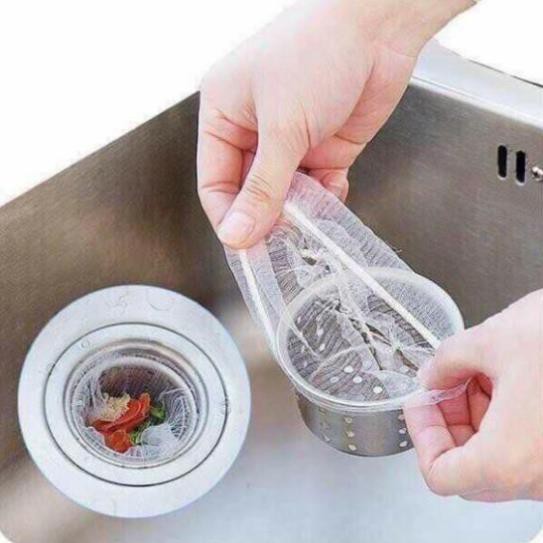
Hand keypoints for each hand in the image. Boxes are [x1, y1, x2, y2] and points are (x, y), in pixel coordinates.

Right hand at [197, 0, 471, 247]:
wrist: (380, 26)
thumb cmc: (318, 49)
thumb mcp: (282, 125)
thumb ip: (263, 187)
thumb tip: (237, 233)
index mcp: (224, 115)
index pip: (215, 182)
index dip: (228, 217)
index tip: (245, 245)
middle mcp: (254, 131)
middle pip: (250, 193)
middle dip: (266, 217)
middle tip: (280, 242)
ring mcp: (290, 141)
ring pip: (284, 195)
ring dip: (298, 211)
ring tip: (309, 220)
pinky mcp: (324, 148)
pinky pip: (317, 187)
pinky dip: (324, 198)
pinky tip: (333, 194)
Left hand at [405, 290, 542, 500]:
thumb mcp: (493, 340)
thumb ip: (447, 360)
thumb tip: (433, 374)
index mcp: (510, 459)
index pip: (440, 475)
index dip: (420, 434)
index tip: (421, 404)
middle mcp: (537, 477)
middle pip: (467, 466)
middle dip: (448, 420)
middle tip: (444, 383)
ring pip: (496, 458)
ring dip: (476, 416)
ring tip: (477, 372)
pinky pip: (524, 449)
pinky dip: (505, 419)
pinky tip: (505, 380)